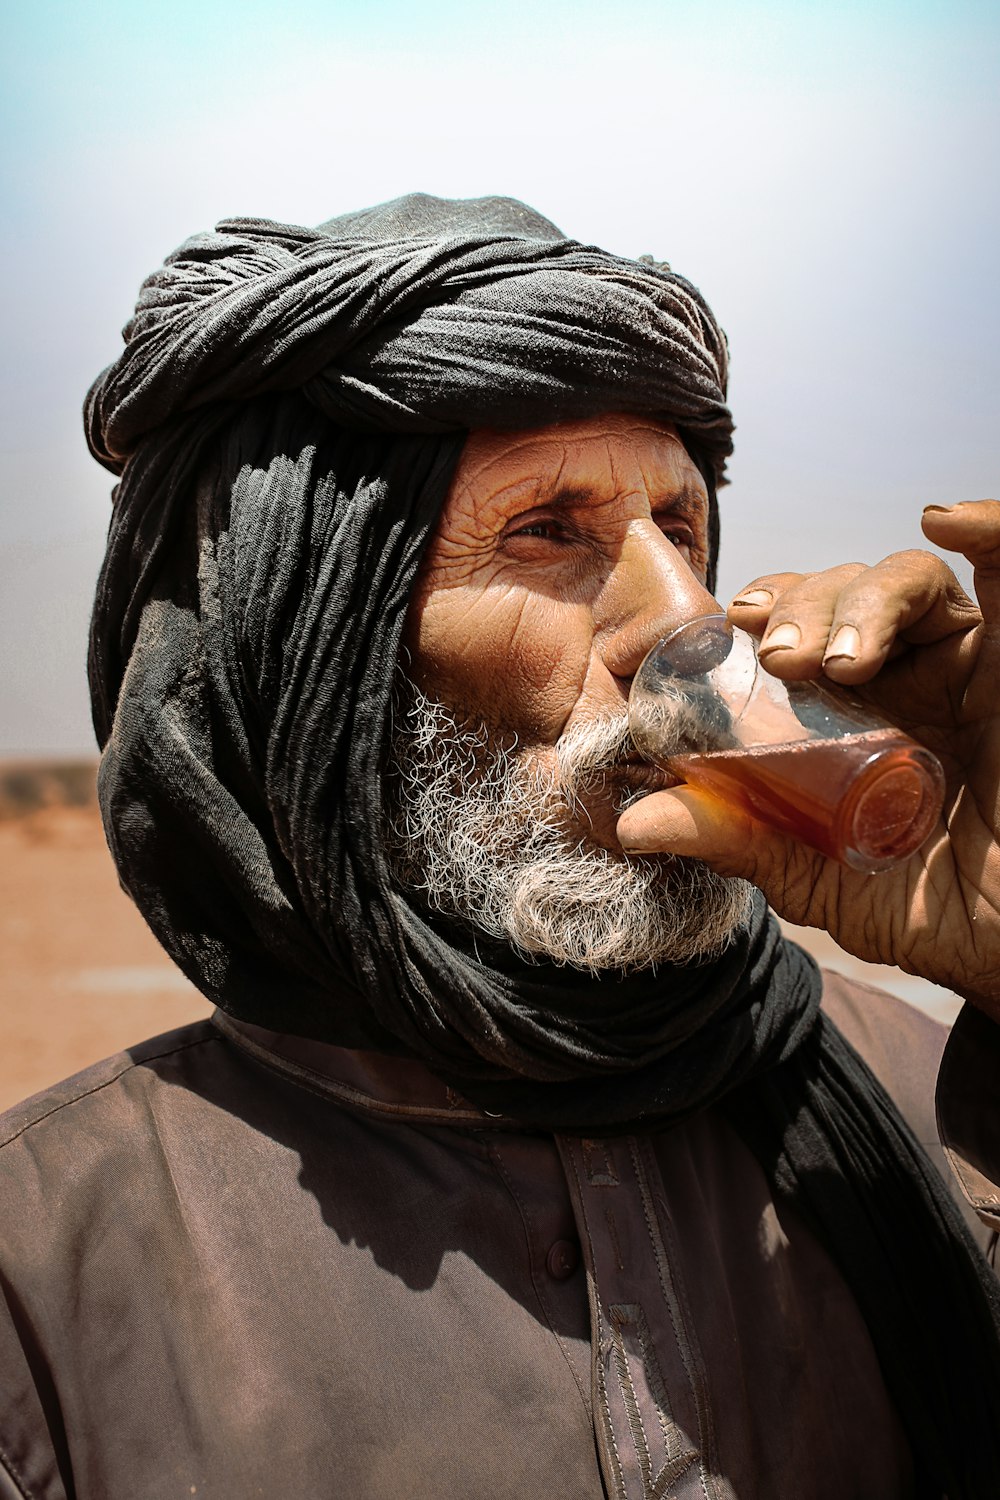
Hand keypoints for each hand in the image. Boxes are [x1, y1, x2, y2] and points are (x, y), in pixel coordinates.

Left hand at [616, 500, 999, 1015]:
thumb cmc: (925, 909)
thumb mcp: (814, 874)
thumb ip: (739, 840)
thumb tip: (634, 821)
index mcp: (847, 711)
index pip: (794, 624)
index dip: (760, 609)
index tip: (726, 627)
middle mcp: (904, 676)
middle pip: (841, 592)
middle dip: (801, 606)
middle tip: (781, 655)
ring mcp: (965, 667)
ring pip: (908, 581)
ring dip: (862, 598)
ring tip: (839, 660)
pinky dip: (990, 532)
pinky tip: (950, 519)